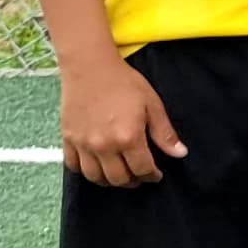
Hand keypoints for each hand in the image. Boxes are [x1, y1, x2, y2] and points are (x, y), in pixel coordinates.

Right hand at [59, 54, 184, 186]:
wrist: (89, 66)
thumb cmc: (124, 82)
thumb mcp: (152, 104)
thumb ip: (164, 133)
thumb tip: (180, 154)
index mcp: (128, 137)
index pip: (142, 169)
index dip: (152, 176)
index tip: (156, 174)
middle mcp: (104, 145)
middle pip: (118, 178)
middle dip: (132, 181)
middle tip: (139, 175)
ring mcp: (83, 144)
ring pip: (95, 177)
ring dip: (109, 180)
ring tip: (119, 173)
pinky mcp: (67, 138)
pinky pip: (73, 165)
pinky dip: (85, 171)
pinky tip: (96, 165)